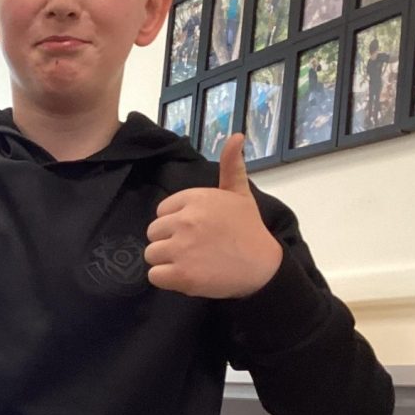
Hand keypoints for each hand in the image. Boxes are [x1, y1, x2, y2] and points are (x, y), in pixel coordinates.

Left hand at [144, 133, 281, 297]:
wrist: (263, 266)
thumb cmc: (249, 229)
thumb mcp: (240, 194)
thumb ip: (231, 167)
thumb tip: (236, 136)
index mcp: (196, 199)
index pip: (162, 211)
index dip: (175, 223)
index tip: (196, 231)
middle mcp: (186, 220)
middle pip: (153, 233)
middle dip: (168, 242)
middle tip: (193, 249)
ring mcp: (182, 248)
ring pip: (151, 254)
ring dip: (166, 261)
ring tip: (190, 262)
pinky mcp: (182, 275)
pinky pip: (154, 275)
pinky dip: (166, 279)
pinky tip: (186, 275)